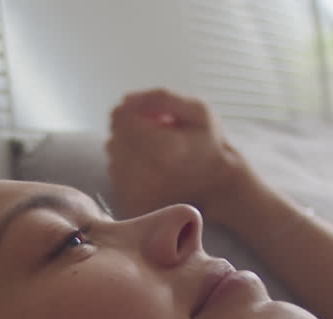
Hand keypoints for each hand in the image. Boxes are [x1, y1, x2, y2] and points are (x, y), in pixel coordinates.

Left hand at [105, 88, 255, 220]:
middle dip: (132, 131)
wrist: (219, 190)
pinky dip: (128, 169)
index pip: (120, 118)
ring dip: (129, 150)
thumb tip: (125, 99)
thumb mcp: (198, 111)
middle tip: (159, 137)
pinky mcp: (130, 205)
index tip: (153, 117)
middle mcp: (144, 175)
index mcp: (163, 149)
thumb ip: (160, 98)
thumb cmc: (209, 147)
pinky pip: (116, 175)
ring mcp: (135, 194)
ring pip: (113, 156)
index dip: (134, 111)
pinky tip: (152, 170)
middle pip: (114, 137)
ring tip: (158, 154)